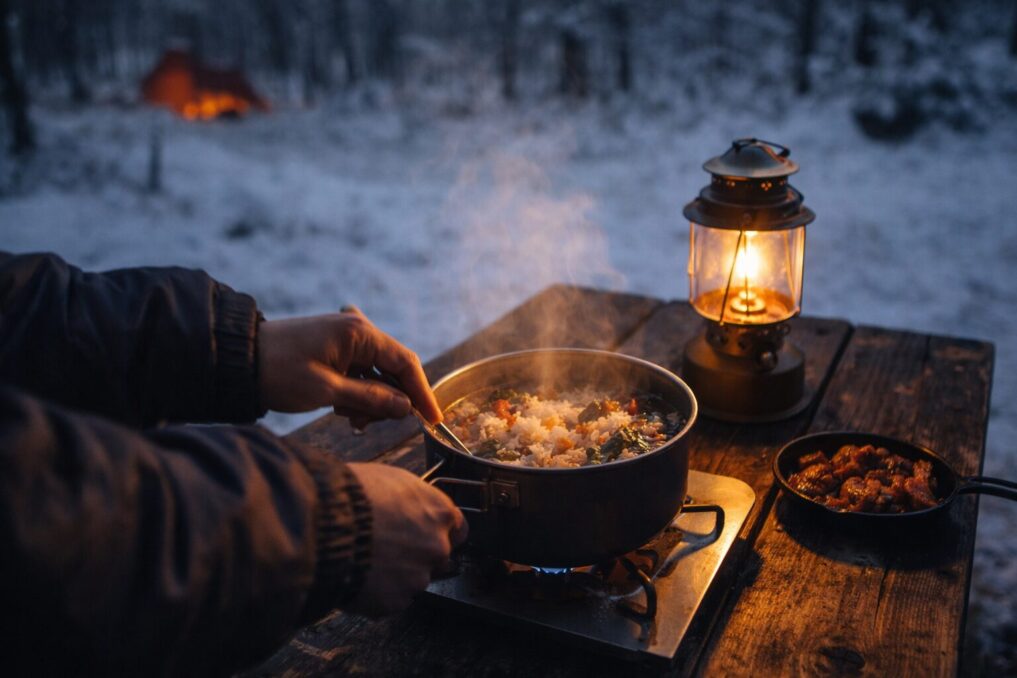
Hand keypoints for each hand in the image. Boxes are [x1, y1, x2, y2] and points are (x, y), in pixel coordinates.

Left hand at [257, 306, 441, 425]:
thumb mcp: (327, 391)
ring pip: (376, 374)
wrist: (237, 361)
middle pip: (392, 370)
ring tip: (344, 417)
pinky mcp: (334, 348)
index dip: (422, 393)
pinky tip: (339, 407)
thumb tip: (406, 408)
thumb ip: (371, 399)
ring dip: (367, 400)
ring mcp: (345, 338)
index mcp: (359, 333)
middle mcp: (357, 330)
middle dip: (386, 401)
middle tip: (365, 425)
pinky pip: (359, 372)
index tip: (433, 420)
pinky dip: (355, 392)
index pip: (405, 363)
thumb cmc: (279, 372)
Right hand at [345, 463, 467, 615]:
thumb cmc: (353, 496)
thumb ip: (412, 500)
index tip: (425, 533)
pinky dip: (379, 594)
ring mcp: (418, 577)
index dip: (438, 532)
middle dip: (417, 555)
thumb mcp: (392, 480)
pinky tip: (359, 577)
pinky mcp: (396, 601)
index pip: (457, 529)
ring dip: (397, 576)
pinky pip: (391, 600)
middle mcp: (437, 547)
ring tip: (366, 562)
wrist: (323, 526)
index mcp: (440, 513)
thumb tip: (408, 507)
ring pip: (414, 580)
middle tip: (388, 549)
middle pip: (437, 557)